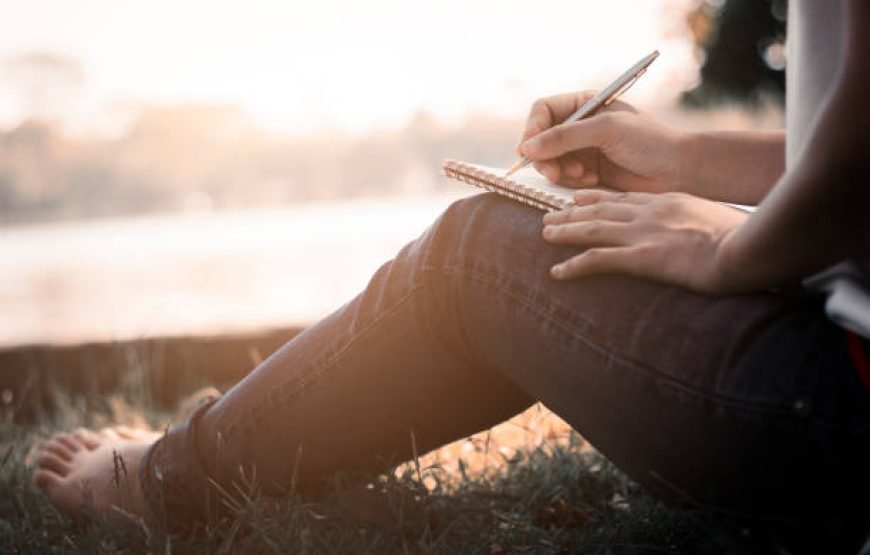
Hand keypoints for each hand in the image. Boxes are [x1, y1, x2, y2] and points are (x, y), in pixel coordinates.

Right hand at [518, 90, 686, 193]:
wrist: (677, 170)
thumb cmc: (650, 142)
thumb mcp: (606, 130)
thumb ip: (565, 136)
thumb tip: (527, 147)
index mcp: (585, 103)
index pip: (543, 110)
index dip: (533, 129)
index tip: (529, 149)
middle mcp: (580, 124)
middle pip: (541, 138)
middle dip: (545, 156)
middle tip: (553, 172)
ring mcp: (583, 148)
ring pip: (549, 160)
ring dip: (559, 170)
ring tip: (582, 175)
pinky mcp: (587, 170)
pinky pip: (563, 176)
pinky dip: (571, 180)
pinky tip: (591, 179)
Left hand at [541, 189, 748, 293]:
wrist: (749, 248)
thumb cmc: (746, 239)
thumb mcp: (719, 222)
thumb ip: (701, 224)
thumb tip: (703, 236)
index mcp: (671, 201)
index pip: (626, 197)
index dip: (599, 198)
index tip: (580, 199)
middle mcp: (652, 212)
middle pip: (603, 209)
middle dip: (573, 212)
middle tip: (550, 215)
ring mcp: (645, 233)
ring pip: (593, 228)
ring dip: (565, 232)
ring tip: (545, 235)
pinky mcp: (642, 256)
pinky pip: (599, 259)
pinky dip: (574, 265)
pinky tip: (557, 272)